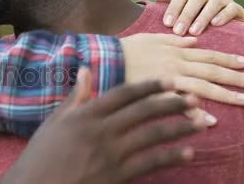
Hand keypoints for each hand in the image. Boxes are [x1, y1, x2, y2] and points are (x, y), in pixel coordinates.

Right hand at [0, 69, 205, 183]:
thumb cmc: (42, 155)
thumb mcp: (54, 121)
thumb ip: (75, 97)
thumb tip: (85, 70)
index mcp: (85, 114)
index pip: (124, 94)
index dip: (149, 86)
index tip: (170, 80)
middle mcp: (101, 130)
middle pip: (144, 111)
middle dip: (172, 103)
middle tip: (195, 97)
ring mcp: (111, 154)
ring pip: (153, 135)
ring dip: (180, 127)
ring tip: (202, 122)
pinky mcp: (118, 175)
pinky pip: (151, 163)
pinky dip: (171, 157)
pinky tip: (187, 152)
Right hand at [121, 34, 243, 124]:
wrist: (104, 60)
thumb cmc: (126, 49)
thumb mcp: (150, 38)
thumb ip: (173, 40)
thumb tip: (193, 39)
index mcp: (174, 52)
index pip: (207, 56)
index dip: (228, 59)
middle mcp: (175, 66)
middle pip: (210, 72)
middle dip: (235, 77)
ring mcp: (167, 81)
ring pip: (201, 88)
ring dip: (225, 95)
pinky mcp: (156, 96)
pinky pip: (179, 105)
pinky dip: (195, 113)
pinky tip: (210, 120)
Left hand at [155, 0, 243, 35]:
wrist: (222, 29)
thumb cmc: (194, 21)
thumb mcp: (181, 15)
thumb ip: (169, 4)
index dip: (174, 8)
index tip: (167, 24)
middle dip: (186, 15)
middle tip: (178, 31)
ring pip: (214, 2)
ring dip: (203, 17)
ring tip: (194, 32)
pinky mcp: (236, 8)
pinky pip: (231, 8)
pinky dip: (223, 15)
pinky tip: (215, 24)